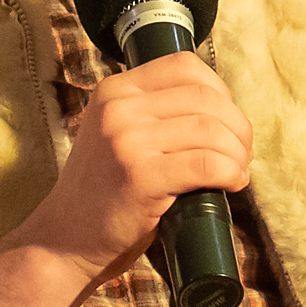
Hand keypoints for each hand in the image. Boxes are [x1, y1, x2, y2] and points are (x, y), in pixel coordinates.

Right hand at [17, 51, 253, 278]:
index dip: (220, 90)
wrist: (64, 240)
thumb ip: (152, 114)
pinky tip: (233, 184)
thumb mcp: (116, 134)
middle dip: (237, 125)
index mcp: (114, 91)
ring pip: (211, 130)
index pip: (185, 66)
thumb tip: (219, 108)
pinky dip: (231, 173)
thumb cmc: (103, 192)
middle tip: (241, 153)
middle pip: (205, 98)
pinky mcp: (141, 177)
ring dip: (237, 152)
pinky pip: (207, 164)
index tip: (226, 120)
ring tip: (238, 170)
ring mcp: (127, 141)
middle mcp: (118, 108)